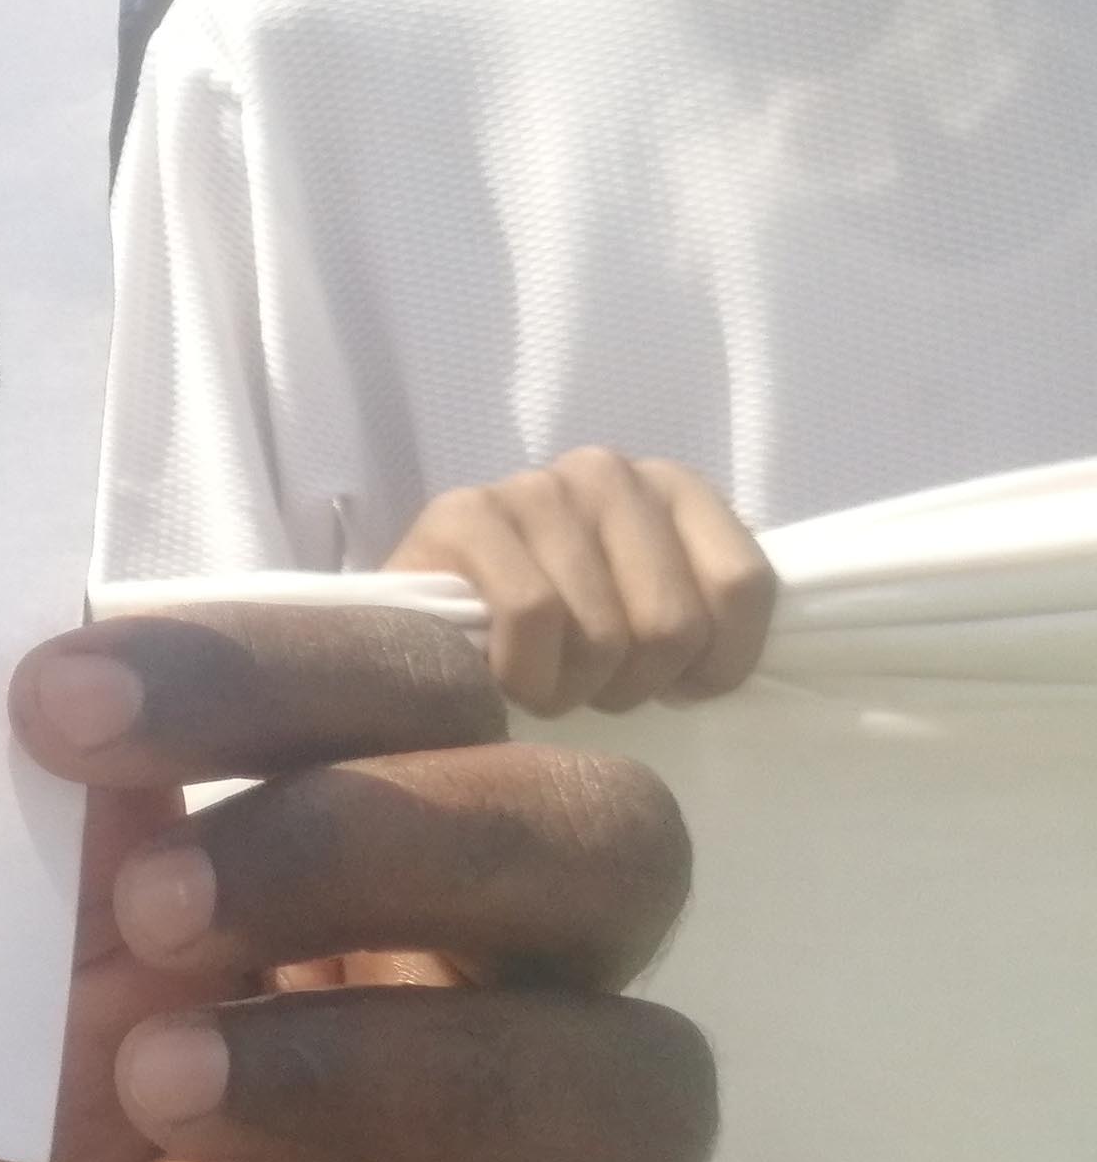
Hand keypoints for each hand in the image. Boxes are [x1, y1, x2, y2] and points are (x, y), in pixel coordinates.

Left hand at [0, 606, 711, 1161]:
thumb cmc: (36, 1086)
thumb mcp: (9, 942)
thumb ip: (62, 823)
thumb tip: (60, 679)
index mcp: (404, 837)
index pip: (436, 684)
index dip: (271, 671)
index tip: (59, 707)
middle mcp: (516, 990)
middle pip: (609, 844)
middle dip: (378, 840)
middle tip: (155, 906)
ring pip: (624, 1089)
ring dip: (370, 1063)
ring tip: (152, 1081)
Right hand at [386, 448, 776, 713]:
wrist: (418, 626)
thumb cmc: (555, 632)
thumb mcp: (649, 613)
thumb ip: (706, 612)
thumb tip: (733, 657)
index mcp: (673, 487)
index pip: (744, 585)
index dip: (716, 666)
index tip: (676, 690)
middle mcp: (606, 471)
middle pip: (672, 623)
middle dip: (632, 684)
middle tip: (592, 689)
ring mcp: (533, 487)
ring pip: (601, 631)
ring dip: (571, 690)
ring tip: (545, 685)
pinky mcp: (463, 512)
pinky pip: (533, 616)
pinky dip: (524, 673)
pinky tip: (503, 678)